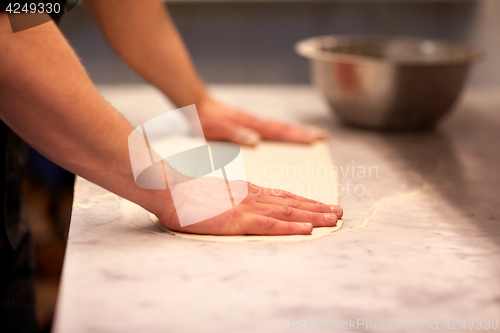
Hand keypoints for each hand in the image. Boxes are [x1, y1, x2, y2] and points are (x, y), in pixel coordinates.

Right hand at [156, 181, 342, 234]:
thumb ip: (231, 197)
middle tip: (338, 212)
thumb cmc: (187, 194)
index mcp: (247, 191)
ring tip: (334, 219)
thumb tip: (238, 203)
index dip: (304, 202)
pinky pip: (271, 225)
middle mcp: (253, 197)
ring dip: (313, 216)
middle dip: (317, 208)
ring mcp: (247, 207)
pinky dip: (291, 228)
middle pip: (291, 203)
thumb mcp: (215, 193)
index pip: (282, 197)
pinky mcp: (239, 219)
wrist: (170, 189)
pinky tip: (307, 230)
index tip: (321, 205)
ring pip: (288, 213)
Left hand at [197, 97, 325, 145]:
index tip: (315, 138)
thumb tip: (256, 140)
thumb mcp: (216, 129)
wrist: (196, 105)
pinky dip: (282, 132)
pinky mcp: (248, 125)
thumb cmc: (205, 119)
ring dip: (295, 132)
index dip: (297, 136)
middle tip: (322, 137)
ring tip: (312, 136)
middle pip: (284, 128)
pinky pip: (270, 130)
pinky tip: (285, 137)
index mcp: (251, 125)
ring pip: (279, 128)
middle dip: (303, 133)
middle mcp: (255, 123)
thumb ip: (234, 133)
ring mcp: (253, 123)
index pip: (279, 131)